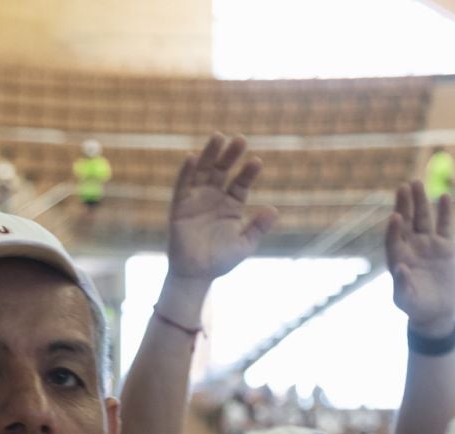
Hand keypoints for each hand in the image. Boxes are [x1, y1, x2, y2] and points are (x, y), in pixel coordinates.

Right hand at [165, 135, 278, 283]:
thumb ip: (258, 227)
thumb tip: (274, 210)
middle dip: (230, 155)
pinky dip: (187, 172)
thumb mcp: (245, 244)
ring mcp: (196, 200)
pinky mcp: (180, 207)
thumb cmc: (220, 260)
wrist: (196, 275)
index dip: (248, 172)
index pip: (241, 183)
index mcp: (231, 204)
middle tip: (240, 139)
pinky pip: (182, 186)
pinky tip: (192, 158)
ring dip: (209, 154)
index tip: (257, 162)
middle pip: (222, 170)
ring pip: (203, 171)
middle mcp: (214, 197)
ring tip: (218, 137)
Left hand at [386, 180, 454, 336]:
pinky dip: (445, 212)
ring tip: (417, 183)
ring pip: (423, 219)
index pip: (393, 240)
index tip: (395, 216)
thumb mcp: (406, 300)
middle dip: (405, 205)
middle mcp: (410, 248)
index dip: (393, 229)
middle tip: (404, 186)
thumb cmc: (416, 308)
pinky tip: (444, 197)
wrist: (436, 312)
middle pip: (406, 222)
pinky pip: (444, 226)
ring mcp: (427, 245)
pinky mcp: (444, 247)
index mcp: (397, 259)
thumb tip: (399, 267)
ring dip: (421, 202)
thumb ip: (401, 285)